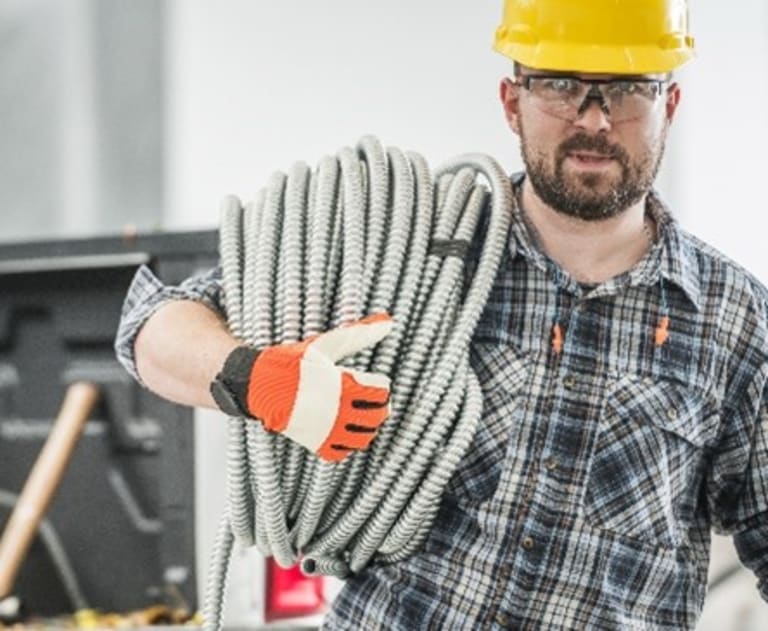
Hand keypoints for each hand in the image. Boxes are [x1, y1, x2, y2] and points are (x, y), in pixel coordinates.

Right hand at [210, 313, 392, 461]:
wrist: (259, 385)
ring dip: (369, 426)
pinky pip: (343, 451)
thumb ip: (359, 334)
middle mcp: (337, 411)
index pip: (380, 393)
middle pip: (377, 416)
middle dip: (379, 407)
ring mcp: (327, 430)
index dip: (382, 386)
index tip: (377, 381)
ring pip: (364, 437)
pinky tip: (347, 429)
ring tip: (363, 414)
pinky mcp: (316, 443)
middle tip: (373, 398)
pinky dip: (350, 443)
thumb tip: (388, 321)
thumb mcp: (327, 344)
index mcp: (342, 385)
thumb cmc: (293, 362)